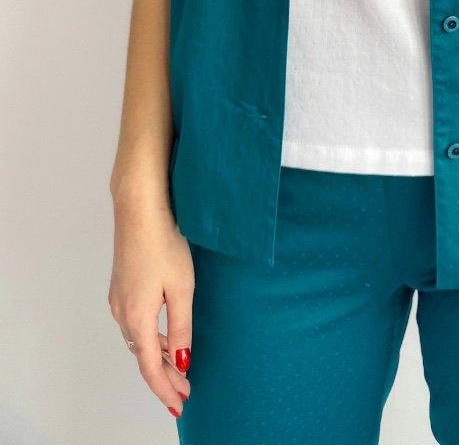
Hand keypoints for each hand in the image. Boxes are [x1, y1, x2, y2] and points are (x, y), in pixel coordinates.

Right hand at [108, 194, 194, 418]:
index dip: (164, 388)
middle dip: (164, 376)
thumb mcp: (182, 288)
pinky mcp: (120, 287)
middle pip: (142, 356)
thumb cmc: (164, 244)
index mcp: (137, 317)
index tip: (180, 403)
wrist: (139, 210)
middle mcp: (121, 313)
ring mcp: (118, 299)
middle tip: (185, 390)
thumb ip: (181, 327)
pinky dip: (150, 338)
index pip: (149, 366)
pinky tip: (165, 337)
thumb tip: (182, 361)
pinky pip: (134, 324)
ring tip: (179, 368)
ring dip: (157, 357)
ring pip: (137, 340)